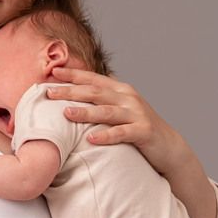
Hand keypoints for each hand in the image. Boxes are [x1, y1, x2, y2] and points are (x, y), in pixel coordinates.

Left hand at [47, 66, 190, 176]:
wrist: (168, 146)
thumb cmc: (138, 127)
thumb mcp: (121, 109)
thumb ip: (102, 100)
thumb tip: (75, 95)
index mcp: (120, 90)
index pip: (92, 79)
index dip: (73, 74)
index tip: (52, 71)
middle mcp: (128, 98)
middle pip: (95, 92)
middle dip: (71, 91)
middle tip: (49, 92)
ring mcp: (136, 114)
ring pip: (107, 111)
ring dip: (85, 112)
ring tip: (66, 113)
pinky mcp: (143, 132)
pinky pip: (122, 133)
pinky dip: (106, 135)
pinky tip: (91, 138)